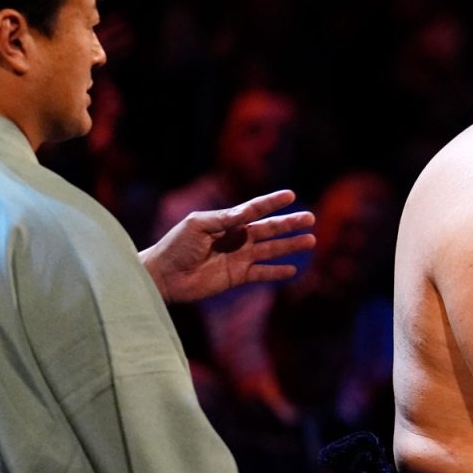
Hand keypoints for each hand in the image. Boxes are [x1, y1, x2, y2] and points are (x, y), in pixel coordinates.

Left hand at [139, 190, 314, 302]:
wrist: (163, 276)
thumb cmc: (175, 245)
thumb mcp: (197, 225)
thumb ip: (224, 219)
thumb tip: (248, 212)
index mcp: (227, 222)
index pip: (254, 210)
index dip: (272, 203)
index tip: (290, 195)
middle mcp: (236, 238)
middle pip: (269, 229)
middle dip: (289, 224)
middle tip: (310, 218)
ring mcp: (239, 258)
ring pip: (271, 250)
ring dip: (290, 246)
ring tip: (310, 241)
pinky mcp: (237, 277)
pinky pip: (262, 273)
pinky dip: (277, 272)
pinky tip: (292, 269)